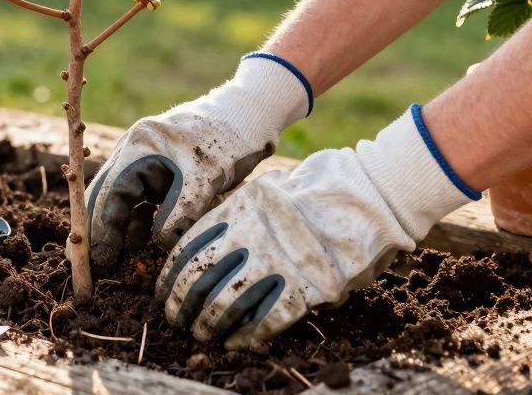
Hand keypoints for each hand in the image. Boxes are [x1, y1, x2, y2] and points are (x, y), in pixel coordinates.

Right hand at [85, 54, 312, 267]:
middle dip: (102, 229)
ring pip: (123, 199)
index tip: (102, 258)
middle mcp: (135, 150)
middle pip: (108, 194)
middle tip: (99, 264)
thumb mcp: (205, 178)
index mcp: (140, 145)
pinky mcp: (161, 170)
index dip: (103, 227)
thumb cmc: (228, 138)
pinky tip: (142, 242)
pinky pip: (142, 199)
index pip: (111, 191)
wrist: (249, 115)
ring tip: (121, 259)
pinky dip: (140, 220)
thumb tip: (159, 244)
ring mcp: (146, 159)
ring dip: (121, 228)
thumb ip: (180, 212)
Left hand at [156, 105, 479, 347]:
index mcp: (239, 208)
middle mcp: (252, 236)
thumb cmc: (317, 188)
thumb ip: (237, 216)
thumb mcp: (266, 190)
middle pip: (200, 279)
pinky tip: (234, 344)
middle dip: (181, 305)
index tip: (162, 291)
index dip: (170, 275)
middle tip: (175, 320)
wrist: (369, 192)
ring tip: (200, 335)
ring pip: (226, 303)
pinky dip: (245, 336)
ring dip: (208, 325)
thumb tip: (210, 248)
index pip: (188, 248)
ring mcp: (279, 263)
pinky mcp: (306, 287)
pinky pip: (265, 320)